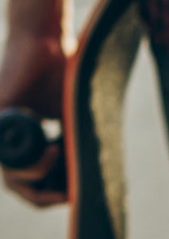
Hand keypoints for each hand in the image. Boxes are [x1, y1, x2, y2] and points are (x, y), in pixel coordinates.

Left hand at [0, 26, 69, 206]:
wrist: (46, 41)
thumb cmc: (59, 75)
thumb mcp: (69, 118)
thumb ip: (72, 144)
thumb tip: (90, 177)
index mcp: (21, 139)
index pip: (28, 182)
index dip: (51, 195)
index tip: (75, 193)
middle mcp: (5, 136)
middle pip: (16, 186)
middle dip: (44, 196)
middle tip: (70, 190)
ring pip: (10, 176)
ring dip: (39, 178)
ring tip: (62, 159)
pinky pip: (7, 155)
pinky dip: (31, 163)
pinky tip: (53, 152)